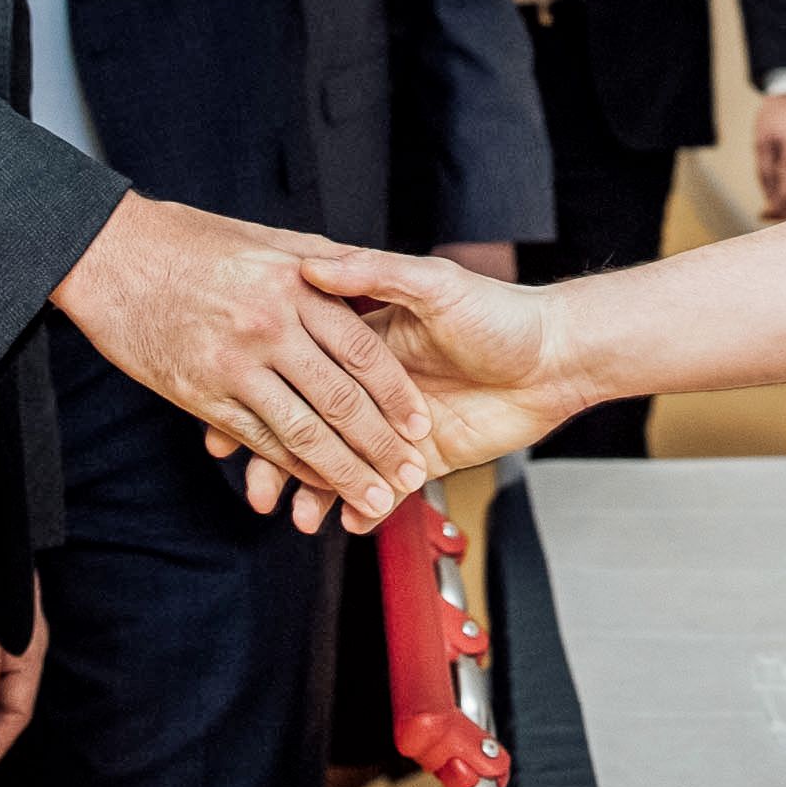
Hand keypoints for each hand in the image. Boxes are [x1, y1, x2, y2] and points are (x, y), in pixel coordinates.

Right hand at [53, 192, 435, 525]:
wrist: (109, 251)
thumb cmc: (188, 240)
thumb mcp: (268, 236)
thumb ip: (325, 262)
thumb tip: (374, 280)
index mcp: (296, 285)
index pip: (363, 350)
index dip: (396, 393)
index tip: (419, 424)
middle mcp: (270, 325)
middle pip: (341, 398)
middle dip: (381, 445)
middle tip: (410, 476)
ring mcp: (233, 363)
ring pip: (302, 430)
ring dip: (342, 473)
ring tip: (375, 500)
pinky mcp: (199, 392)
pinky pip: (256, 438)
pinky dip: (288, 469)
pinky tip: (311, 488)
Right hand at [206, 247, 592, 516]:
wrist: (557, 358)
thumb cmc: (500, 311)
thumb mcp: (435, 284)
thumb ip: (376, 275)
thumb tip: (316, 264)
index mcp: (363, 340)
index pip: (298, 371)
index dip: (262, 393)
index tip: (228, 420)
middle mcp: (371, 387)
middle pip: (309, 426)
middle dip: (278, 460)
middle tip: (254, 486)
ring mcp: (393, 428)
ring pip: (338, 466)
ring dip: (313, 492)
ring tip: (295, 515)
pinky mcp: (422, 461)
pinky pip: (381, 494)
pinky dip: (359, 512)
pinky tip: (342, 522)